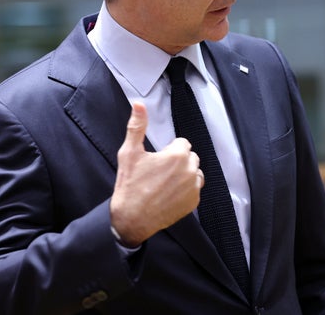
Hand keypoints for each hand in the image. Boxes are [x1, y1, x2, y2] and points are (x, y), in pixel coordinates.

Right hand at [109, 101, 203, 246]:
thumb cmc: (129, 186)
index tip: (157, 161)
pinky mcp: (194, 202)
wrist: (131, 219)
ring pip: (194, 172)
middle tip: (158, 173)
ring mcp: (193, 188)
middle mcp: (190, 170)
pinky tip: (169, 194)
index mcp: (178, 155)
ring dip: (184, 174)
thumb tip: (138, 104)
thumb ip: (137, 126)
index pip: (182, 143)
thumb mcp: (129, 153)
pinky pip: (194, 189)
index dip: (168, 151)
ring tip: (164, 183)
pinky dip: (185, 190)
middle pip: (190, 157)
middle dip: (177, 161)